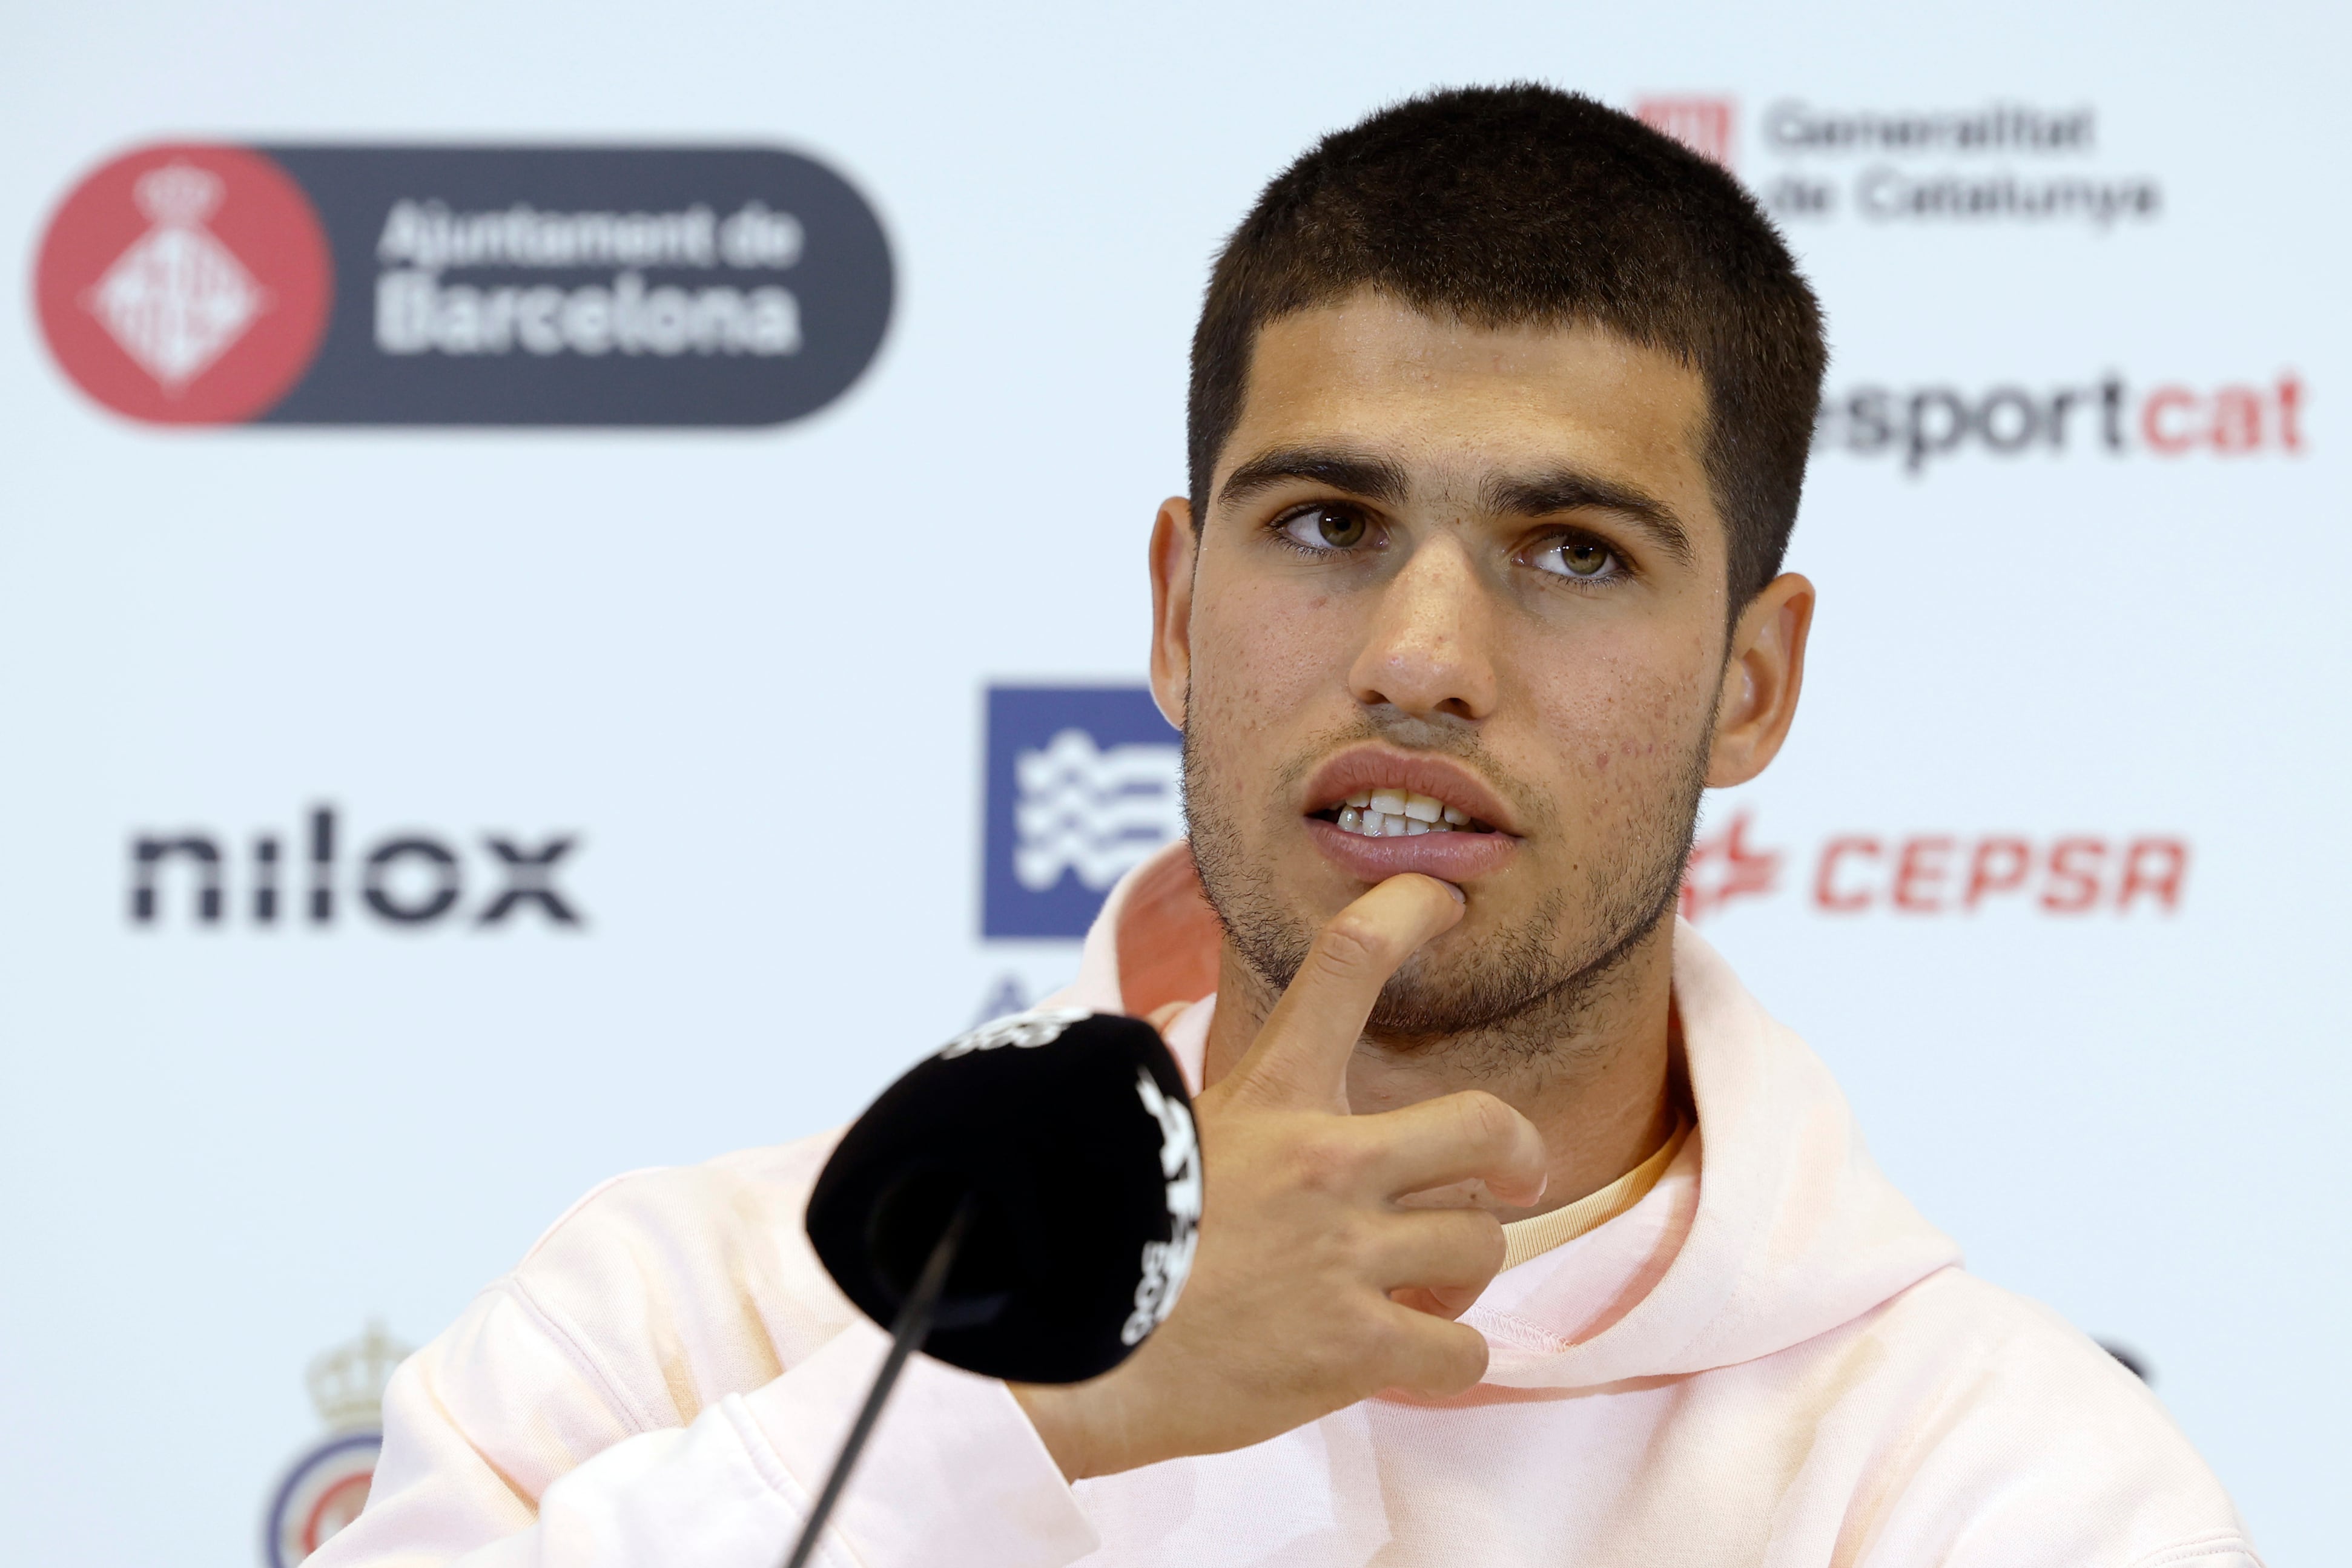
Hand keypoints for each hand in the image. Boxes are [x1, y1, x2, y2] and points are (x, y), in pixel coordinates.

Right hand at [1011, 874, 1547, 1478]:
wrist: (1075, 1363)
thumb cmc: (1113, 1246)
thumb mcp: (1164, 1135)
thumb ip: (1224, 1096)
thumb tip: (1201, 1025)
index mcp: (1271, 1097)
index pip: (1347, 961)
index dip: (1408, 912)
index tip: (1443, 902)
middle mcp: (1323, 1162)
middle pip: (1486, 1123)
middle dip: (1518, 1153)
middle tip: (1519, 1177)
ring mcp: (1344, 1255)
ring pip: (1480, 1243)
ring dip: (1459, 1273)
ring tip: (1415, 1292)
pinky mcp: (1355, 1347)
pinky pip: (1462, 1350)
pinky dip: (1446, 1358)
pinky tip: (1408, 1357)